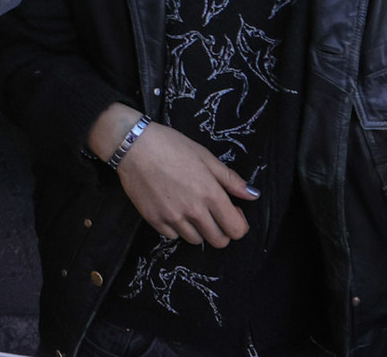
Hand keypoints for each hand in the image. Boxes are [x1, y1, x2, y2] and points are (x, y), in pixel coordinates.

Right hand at [112, 117, 257, 245]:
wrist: (133, 146)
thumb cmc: (170, 146)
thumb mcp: (205, 157)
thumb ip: (231, 180)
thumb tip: (253, 194)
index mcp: (210, 194)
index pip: (236, 230)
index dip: (238, 224)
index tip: (232, 211)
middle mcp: (193, 210)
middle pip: (218, 241)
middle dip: (221, 230)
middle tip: (213, 213)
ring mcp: (172, 218)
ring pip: (196, 241)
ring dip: (199, 229)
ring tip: (191, 208)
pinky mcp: (154, 221)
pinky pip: (173, 236)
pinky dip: (177, 228)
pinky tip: (173, 209)